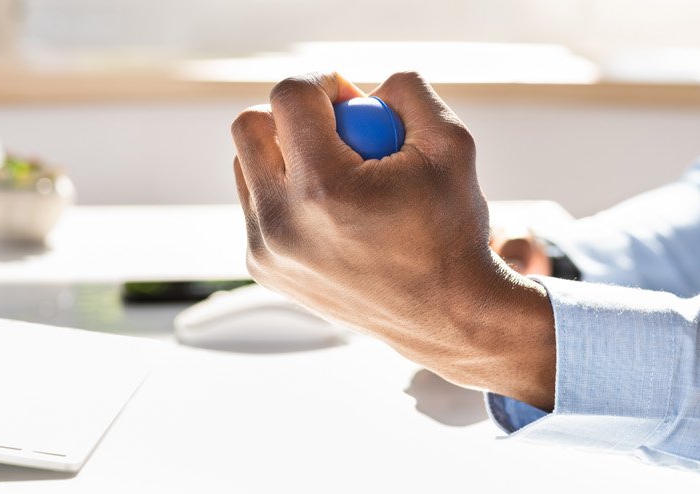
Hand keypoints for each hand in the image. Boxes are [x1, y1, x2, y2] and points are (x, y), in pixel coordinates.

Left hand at [231, 72, 554, 409]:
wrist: (445, 315)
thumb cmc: (452, 231)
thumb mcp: (451, 144)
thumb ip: (407, 91)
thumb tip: (365, 85)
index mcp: (324, 187)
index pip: (287, 97)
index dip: (320, 81)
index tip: (349, 97)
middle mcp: (282, 221)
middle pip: (249, 127)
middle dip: (291, 115)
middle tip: (337, 128)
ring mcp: (266, 250)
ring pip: (247, 166)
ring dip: (285, 154)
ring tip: (341, 174)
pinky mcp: (262, 269)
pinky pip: (257, 206)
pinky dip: (286, 195)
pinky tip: (335, 212)